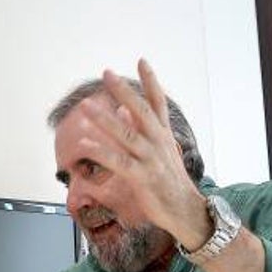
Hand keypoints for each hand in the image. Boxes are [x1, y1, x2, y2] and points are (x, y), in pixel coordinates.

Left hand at [67, 59, 210, 248]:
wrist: (186, 211)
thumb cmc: (170, 182)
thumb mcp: (160, 152)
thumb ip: (141, 131)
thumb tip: (122, 111)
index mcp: (163, 135)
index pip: (159, 102)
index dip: (151, 81)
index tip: (142, 60)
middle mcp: (158, 143)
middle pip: (141, 111)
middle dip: (123, 91)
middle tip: (107, 73)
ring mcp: (151, 159)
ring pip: (126, 135)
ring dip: (104, 120)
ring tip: (85, 106)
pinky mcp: (142, 177)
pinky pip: (118, 162)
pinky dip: (101, 152)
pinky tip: (85, 144)